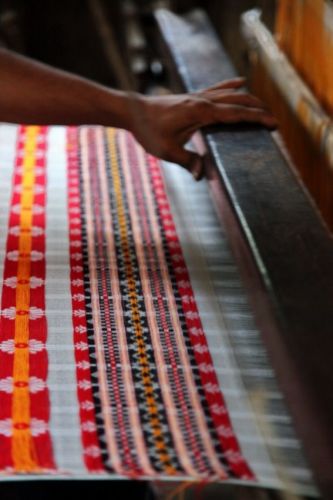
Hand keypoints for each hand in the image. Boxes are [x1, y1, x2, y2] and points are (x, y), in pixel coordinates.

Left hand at [128, 78, 276, 178]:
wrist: (133, 111)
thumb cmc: (148, 131)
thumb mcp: (167, 151)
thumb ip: (188, 162)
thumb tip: (202, 176)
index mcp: (201, 112)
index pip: (236, 114)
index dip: (256, 119)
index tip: (273, 124)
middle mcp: (202, 100)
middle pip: (238, 101)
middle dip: (258, 110)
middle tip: (275, 120)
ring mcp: (198, 96)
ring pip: (230, 93)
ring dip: (248, 99)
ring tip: (264, 106)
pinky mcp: (192, 96)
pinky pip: (216, 88)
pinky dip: (230, 85)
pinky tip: (241, 82)